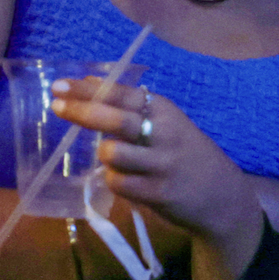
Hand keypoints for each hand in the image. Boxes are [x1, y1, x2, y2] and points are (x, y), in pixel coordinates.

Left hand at [50, 79, 263, 270]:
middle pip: (115, 119)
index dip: (87, 89)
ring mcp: (162, 164)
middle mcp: (164, 133)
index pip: (121, 93)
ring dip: (105, 155)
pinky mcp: (158, 193)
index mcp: (164, 110)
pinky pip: (118, 183)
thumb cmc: (186, 154)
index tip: (59, 85)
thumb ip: (133, 107)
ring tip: (114, 158)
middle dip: (81, 111)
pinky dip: (114, 180)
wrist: (223, 196)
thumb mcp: (167, 123)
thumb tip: (90, 84)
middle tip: (56, 106)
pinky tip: (125, 180)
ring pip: (112, 153)